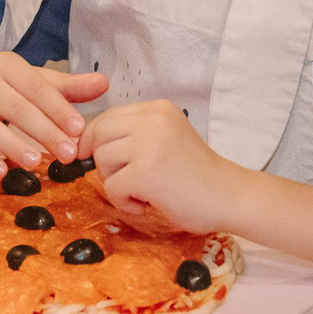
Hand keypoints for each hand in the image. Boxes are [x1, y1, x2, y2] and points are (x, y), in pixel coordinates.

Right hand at [0, 52, 109, 177]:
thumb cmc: (4, 85)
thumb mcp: (34, 79)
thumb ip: (68, 87)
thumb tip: (104, 83)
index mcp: (7, 65)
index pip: (37, 88)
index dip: (59, 109)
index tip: (79, 130)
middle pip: (17, 108)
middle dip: (44, 132)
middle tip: (68, 154)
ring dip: (12, 146)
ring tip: (34, 162)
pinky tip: (1, 171)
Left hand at [84, 100, 237, 232]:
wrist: (228, 196)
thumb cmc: (196, 174)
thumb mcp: (166, 138)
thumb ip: (135, 135)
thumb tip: (84, 144)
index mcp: (158, 109)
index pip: (108, 116)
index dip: (95, 139)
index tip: (94, 157)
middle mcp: (153, 119)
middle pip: (98, 134)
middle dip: (102, 161)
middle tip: (124, 179)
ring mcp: (149, 144)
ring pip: (102, 160)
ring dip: (115, 183)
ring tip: (141, 193)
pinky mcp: (146, 173)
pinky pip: (112, 187)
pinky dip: (124, 202)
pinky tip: (146, 204)